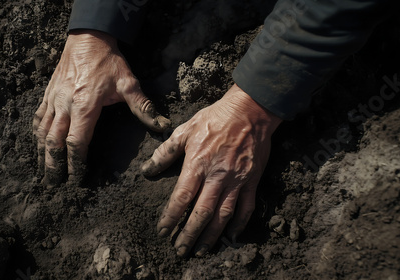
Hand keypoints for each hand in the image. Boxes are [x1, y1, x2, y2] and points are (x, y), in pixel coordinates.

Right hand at [33, 30, 170, 187]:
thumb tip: (162, 126)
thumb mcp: (128, 83)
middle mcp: (65, 106)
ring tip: (42, 171)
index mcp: (85, 107)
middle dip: (54, 165)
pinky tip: (36, 144)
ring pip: (42, 132)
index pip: (76, 143)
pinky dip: (36, 133)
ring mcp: (53, 100)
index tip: (76, 179)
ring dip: (41, 154)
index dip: (75, 163)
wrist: (88, 37)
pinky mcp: (48, 93)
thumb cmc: (108, 61)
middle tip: (54, 184)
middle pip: (54, 143)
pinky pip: (38, 117)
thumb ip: (143, 107)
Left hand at [141, 84, 281, 256]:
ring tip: (201, 251)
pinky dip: (239, 225)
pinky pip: (246, 208)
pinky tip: (231, 237)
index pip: (181, 198)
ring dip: (211, 236)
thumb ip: (165, 152)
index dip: (170, 217)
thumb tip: (147, 170)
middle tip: (180, 250)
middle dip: (189, 234)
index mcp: (197, 164)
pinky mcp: (252, 181)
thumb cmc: (214, 118)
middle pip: (201, 213)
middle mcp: (216, 176)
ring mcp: (236, 180)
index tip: (163, 231)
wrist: (249, 110)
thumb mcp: (185, 130)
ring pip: (223, 215)